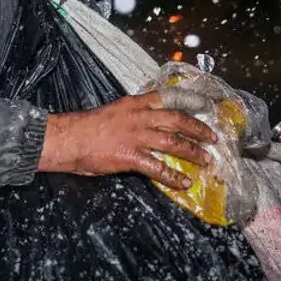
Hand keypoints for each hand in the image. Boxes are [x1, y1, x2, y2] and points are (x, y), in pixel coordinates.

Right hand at [37, 91, 215, 190]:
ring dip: (192, 152)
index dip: (189, 102)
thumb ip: (132, 115)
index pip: (168, 98)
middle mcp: (139, 117)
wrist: (68, 138)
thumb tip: (149, 122)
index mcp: (135, 103)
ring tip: (205, 160)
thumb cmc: (86, 127)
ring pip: (172, 143)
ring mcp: (136, 136)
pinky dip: (173, 176)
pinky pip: (158, 167)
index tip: (205, 105)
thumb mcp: (114, 112)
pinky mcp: (130, 156)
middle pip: (177, 120)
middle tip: (212, 138)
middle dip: (198, 129)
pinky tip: (184, 182)